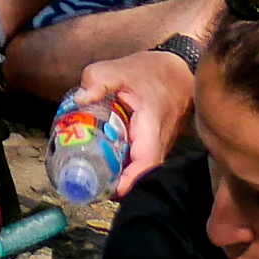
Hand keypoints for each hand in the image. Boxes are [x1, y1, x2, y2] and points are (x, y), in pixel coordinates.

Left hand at [68, 50, 198, 195]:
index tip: (109, 189)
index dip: (129, 181)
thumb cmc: (150, 72)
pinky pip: (141, 163)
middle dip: (118, 185)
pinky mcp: (155, 146)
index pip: (146, 163)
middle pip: (142, 174)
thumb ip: (98, 80)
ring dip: (121, 177)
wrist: (177, 70)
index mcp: (152, 127)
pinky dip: (125, 167)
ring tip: (93, 179)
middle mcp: (160, 143)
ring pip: (142, 171)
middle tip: (90, 186)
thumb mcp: (120, 69)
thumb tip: (81, 98)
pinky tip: (105, 164)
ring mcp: (159, 147)